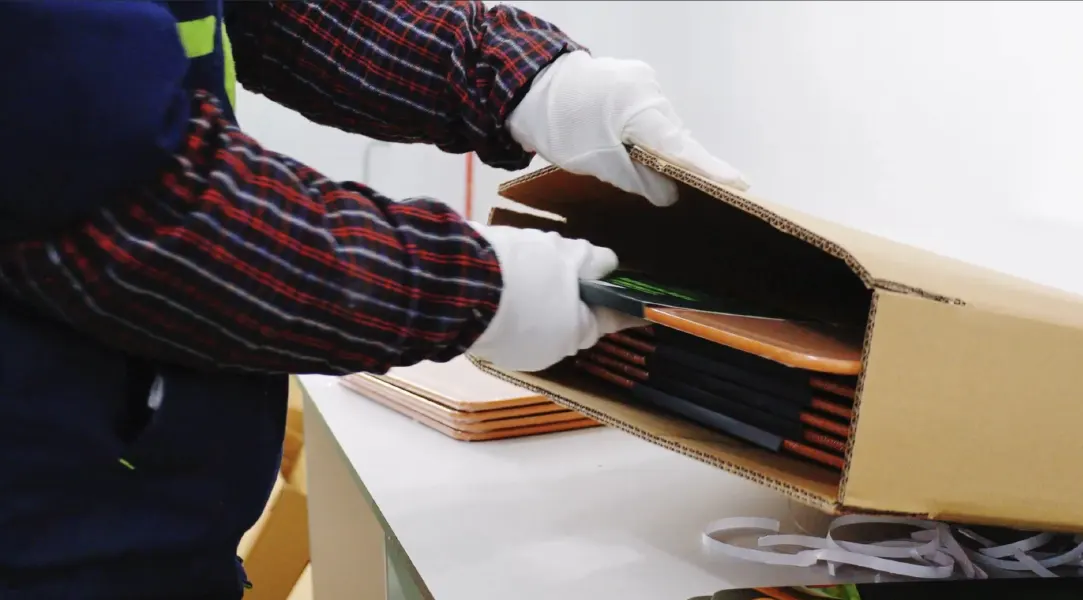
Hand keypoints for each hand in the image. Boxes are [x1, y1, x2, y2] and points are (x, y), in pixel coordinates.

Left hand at [467, 224, 643, 371]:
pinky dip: (501, 278)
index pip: (609, 264)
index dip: (606, 289)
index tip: (595, 310)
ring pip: (534, 260)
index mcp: (583, 257)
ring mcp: (518, 236)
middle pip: (568, 261)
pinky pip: (503, 261)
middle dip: (563, 284)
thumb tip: (610, 316)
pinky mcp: (486, 239)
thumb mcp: (569, 335)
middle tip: (548, 317)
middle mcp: (554, 239)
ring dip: (528, 281)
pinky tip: (486, 301)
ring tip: (509, 311)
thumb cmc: (528, 317)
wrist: (465, 289)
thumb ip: (592, 325)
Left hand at [508, 51, 748, 206]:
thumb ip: (637, 179)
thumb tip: (670, 196)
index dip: (710, 169)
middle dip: (682, 166)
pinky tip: (641, 153)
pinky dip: (650, 138)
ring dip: (662, 152)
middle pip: (675, 137)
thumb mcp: (596, 161)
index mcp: (640, 107)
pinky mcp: (634, 83)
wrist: (533, 87)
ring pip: (664, 128)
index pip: (681, 146)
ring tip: (656, 176)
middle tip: (690, 194)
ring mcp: (643, 83)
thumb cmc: (560, 124)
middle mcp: (649, 90)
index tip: (739, 184)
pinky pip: (652, 117)